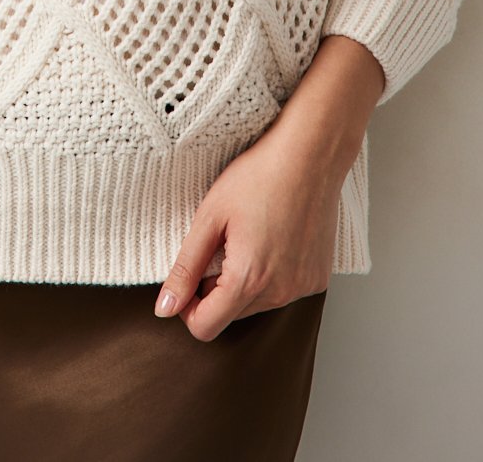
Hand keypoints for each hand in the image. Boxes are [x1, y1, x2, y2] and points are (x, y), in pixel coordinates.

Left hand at [153, 121, 342, 341]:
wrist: (311, 155)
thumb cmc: (258, 176)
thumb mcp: (210, 217)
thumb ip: (186, 267)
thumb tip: (164, 308)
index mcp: (248, 279)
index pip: (205, 327)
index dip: (187, 306)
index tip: (188, 275)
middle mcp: (280, 293)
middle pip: (231, 316)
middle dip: (215, 290)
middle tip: (219, 243)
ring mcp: (303, 288)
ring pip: (257, 304)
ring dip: (243, 282)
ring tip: (247, 237)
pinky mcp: (318, 279)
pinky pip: (283, 291)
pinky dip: (270, 275)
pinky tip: (272, 238)